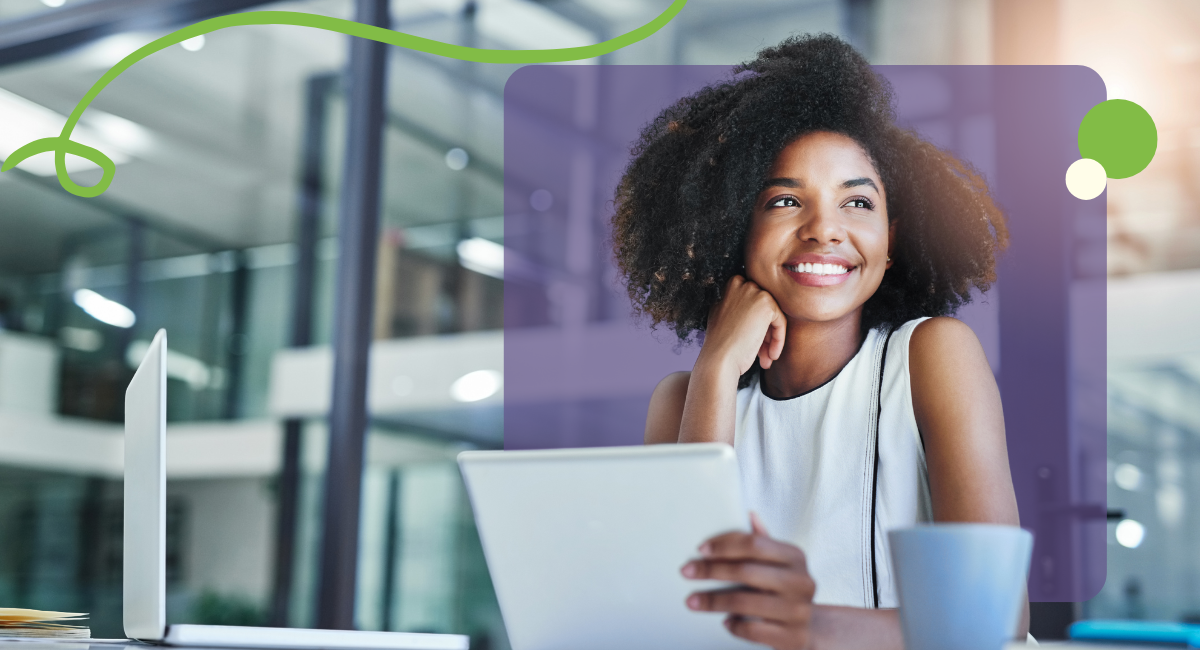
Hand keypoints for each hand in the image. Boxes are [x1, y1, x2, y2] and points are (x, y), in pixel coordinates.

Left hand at [681, 513, 815, 649]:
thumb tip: (750, 514)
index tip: (700, 550)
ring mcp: (798, 611)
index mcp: (795, 557)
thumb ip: (764, 541)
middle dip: (711, 570)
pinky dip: (734, 625)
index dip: (724, 545)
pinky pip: (753, 630)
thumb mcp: (781, 563)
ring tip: (692, 601)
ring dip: (713, 601)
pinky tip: (725, 621)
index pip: (754, 544)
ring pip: (745, 602)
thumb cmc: (787, 590)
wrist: (812, 629)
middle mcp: (800, 582)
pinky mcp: (793, 637)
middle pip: (746, 571)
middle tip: (686, 572)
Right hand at [701, 275, 786, 375]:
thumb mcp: (723, 317)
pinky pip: (780, 322)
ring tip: (766, 358)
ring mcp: (754, 292)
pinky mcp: (767, 305)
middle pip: (764, 308)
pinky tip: (770, 356)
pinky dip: (778, 340)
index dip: (754, 324)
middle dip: (765, 332)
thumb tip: (755, 311)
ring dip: (771, 339)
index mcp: (730, 286)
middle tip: (762, 353)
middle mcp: (741, 284)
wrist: (719, 359)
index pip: (753, 302)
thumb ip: (737, 307)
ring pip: (773, 316)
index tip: (753, 342)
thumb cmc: (720, 345)